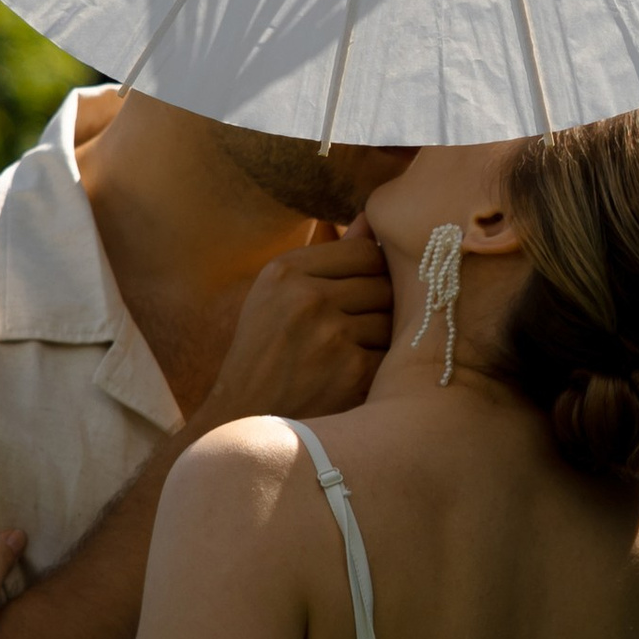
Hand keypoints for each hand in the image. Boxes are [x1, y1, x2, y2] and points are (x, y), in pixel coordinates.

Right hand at [202, 228, 392, 430]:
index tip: (362, 292)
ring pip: (393, 319)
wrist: (244, 420)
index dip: (373, 272)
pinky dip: (382, 368)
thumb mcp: (277, 295)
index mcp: (285, 271)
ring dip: (383, 338)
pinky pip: (392, 354)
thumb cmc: (264, 353)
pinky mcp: (353, 372)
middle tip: (359, 329)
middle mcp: (307, 297)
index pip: (365, 251)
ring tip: (352, 353)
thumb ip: (327, 257)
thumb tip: (373, 218)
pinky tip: (355, 378)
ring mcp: (331, 334)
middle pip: (384, 283)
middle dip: (379, 305)